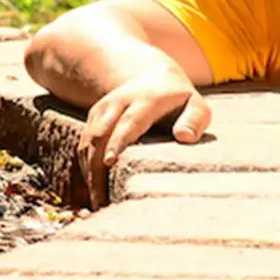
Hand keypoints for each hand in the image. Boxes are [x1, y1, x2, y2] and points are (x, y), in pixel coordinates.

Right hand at [77, 69, 210, 207]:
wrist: (152, 77)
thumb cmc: (179, 101)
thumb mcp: (196, 106)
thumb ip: (194, 120)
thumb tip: (184, 137)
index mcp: (146, 100)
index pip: (129, 121)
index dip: (118, 141)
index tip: (110, 163)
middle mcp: (119, 102)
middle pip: (101, 133)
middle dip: (96, 166)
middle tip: (100, 200)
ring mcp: (103, 110)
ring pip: (87, 141)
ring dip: (87, 172)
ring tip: (95, 203)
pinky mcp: (93, 118)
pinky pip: (83, 145)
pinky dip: (84, 168)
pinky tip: (90, 192)